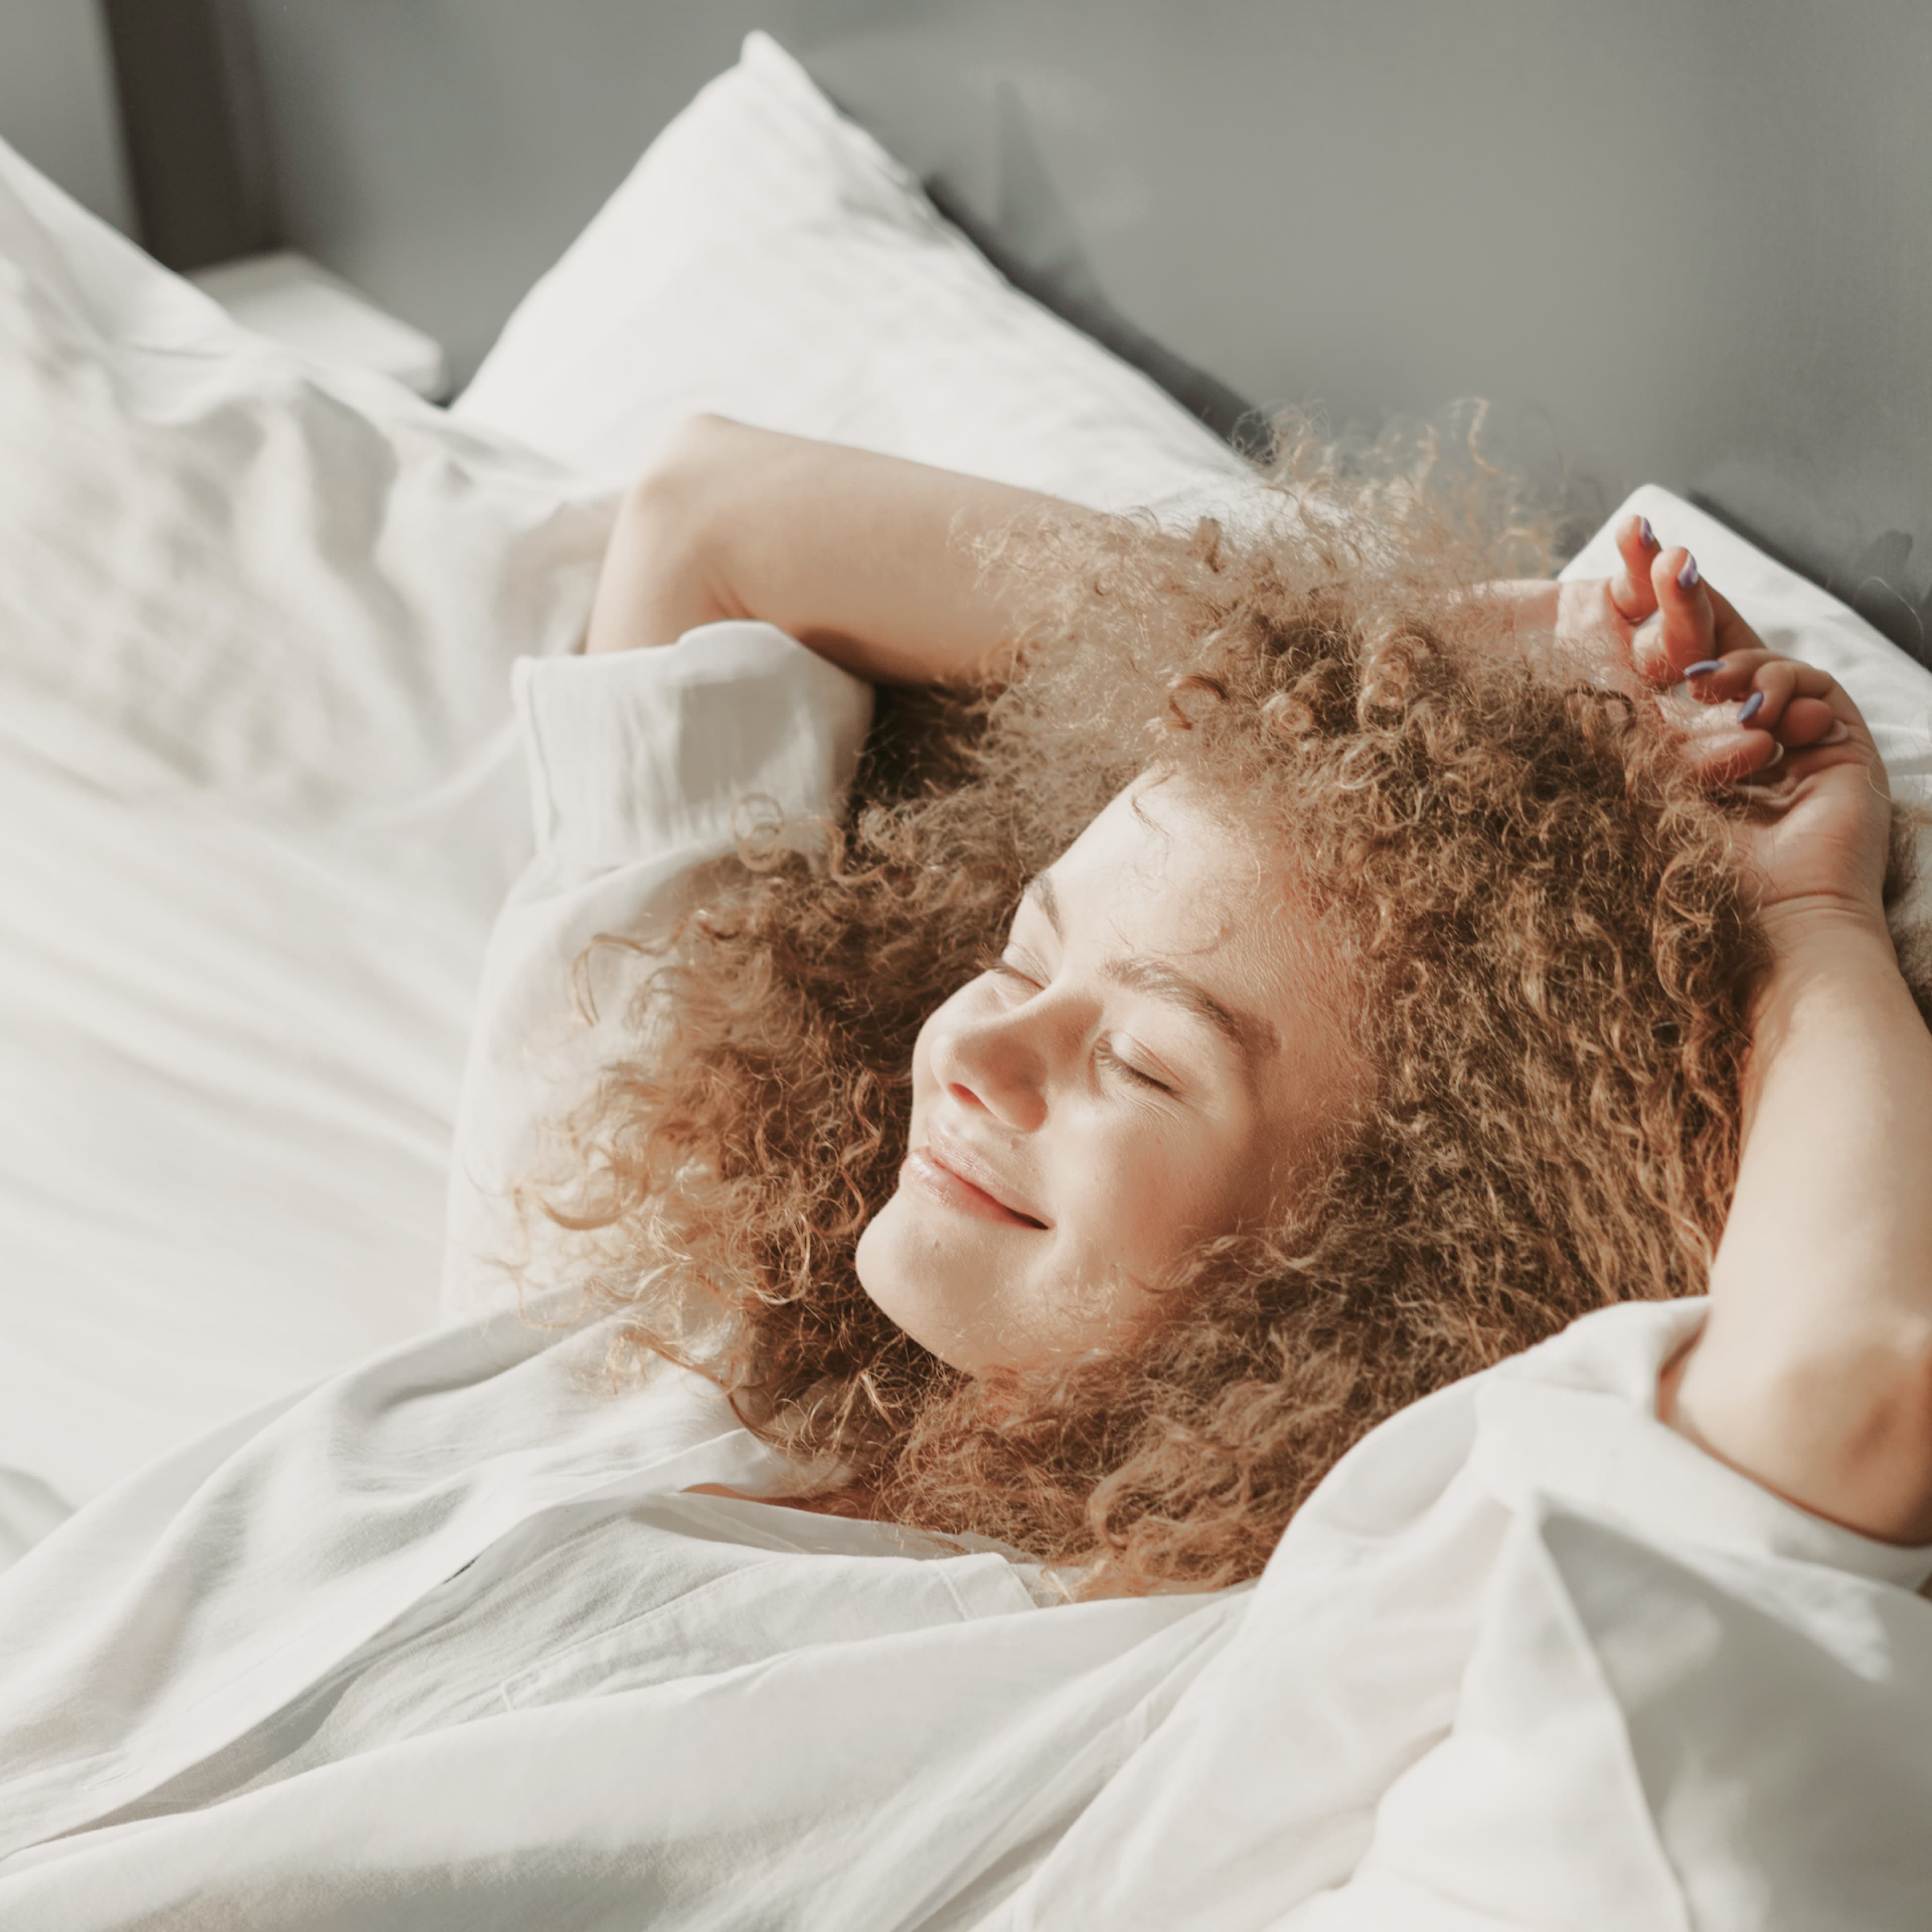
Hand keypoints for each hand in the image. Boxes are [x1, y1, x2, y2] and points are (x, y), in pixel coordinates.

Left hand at [1484, 515, 1893, 947]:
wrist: (1766, 939)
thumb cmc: (1681, 888)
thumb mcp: (1623, 797)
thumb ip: (1598, 745)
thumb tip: (1539, 697)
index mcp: (1678, 756)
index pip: (1661, 667)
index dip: (1640, 614)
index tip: (1616, 556)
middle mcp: (1734, 744)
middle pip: (1713, 646)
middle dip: (1683, 593)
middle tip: (1655, 548)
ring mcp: (1788, 743)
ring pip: (1764, 661)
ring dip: (1736, 659)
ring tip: (1707, 684)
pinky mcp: (1837, 750)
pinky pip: (1815, 687)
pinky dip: (1783, 686)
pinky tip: (1756, 710)